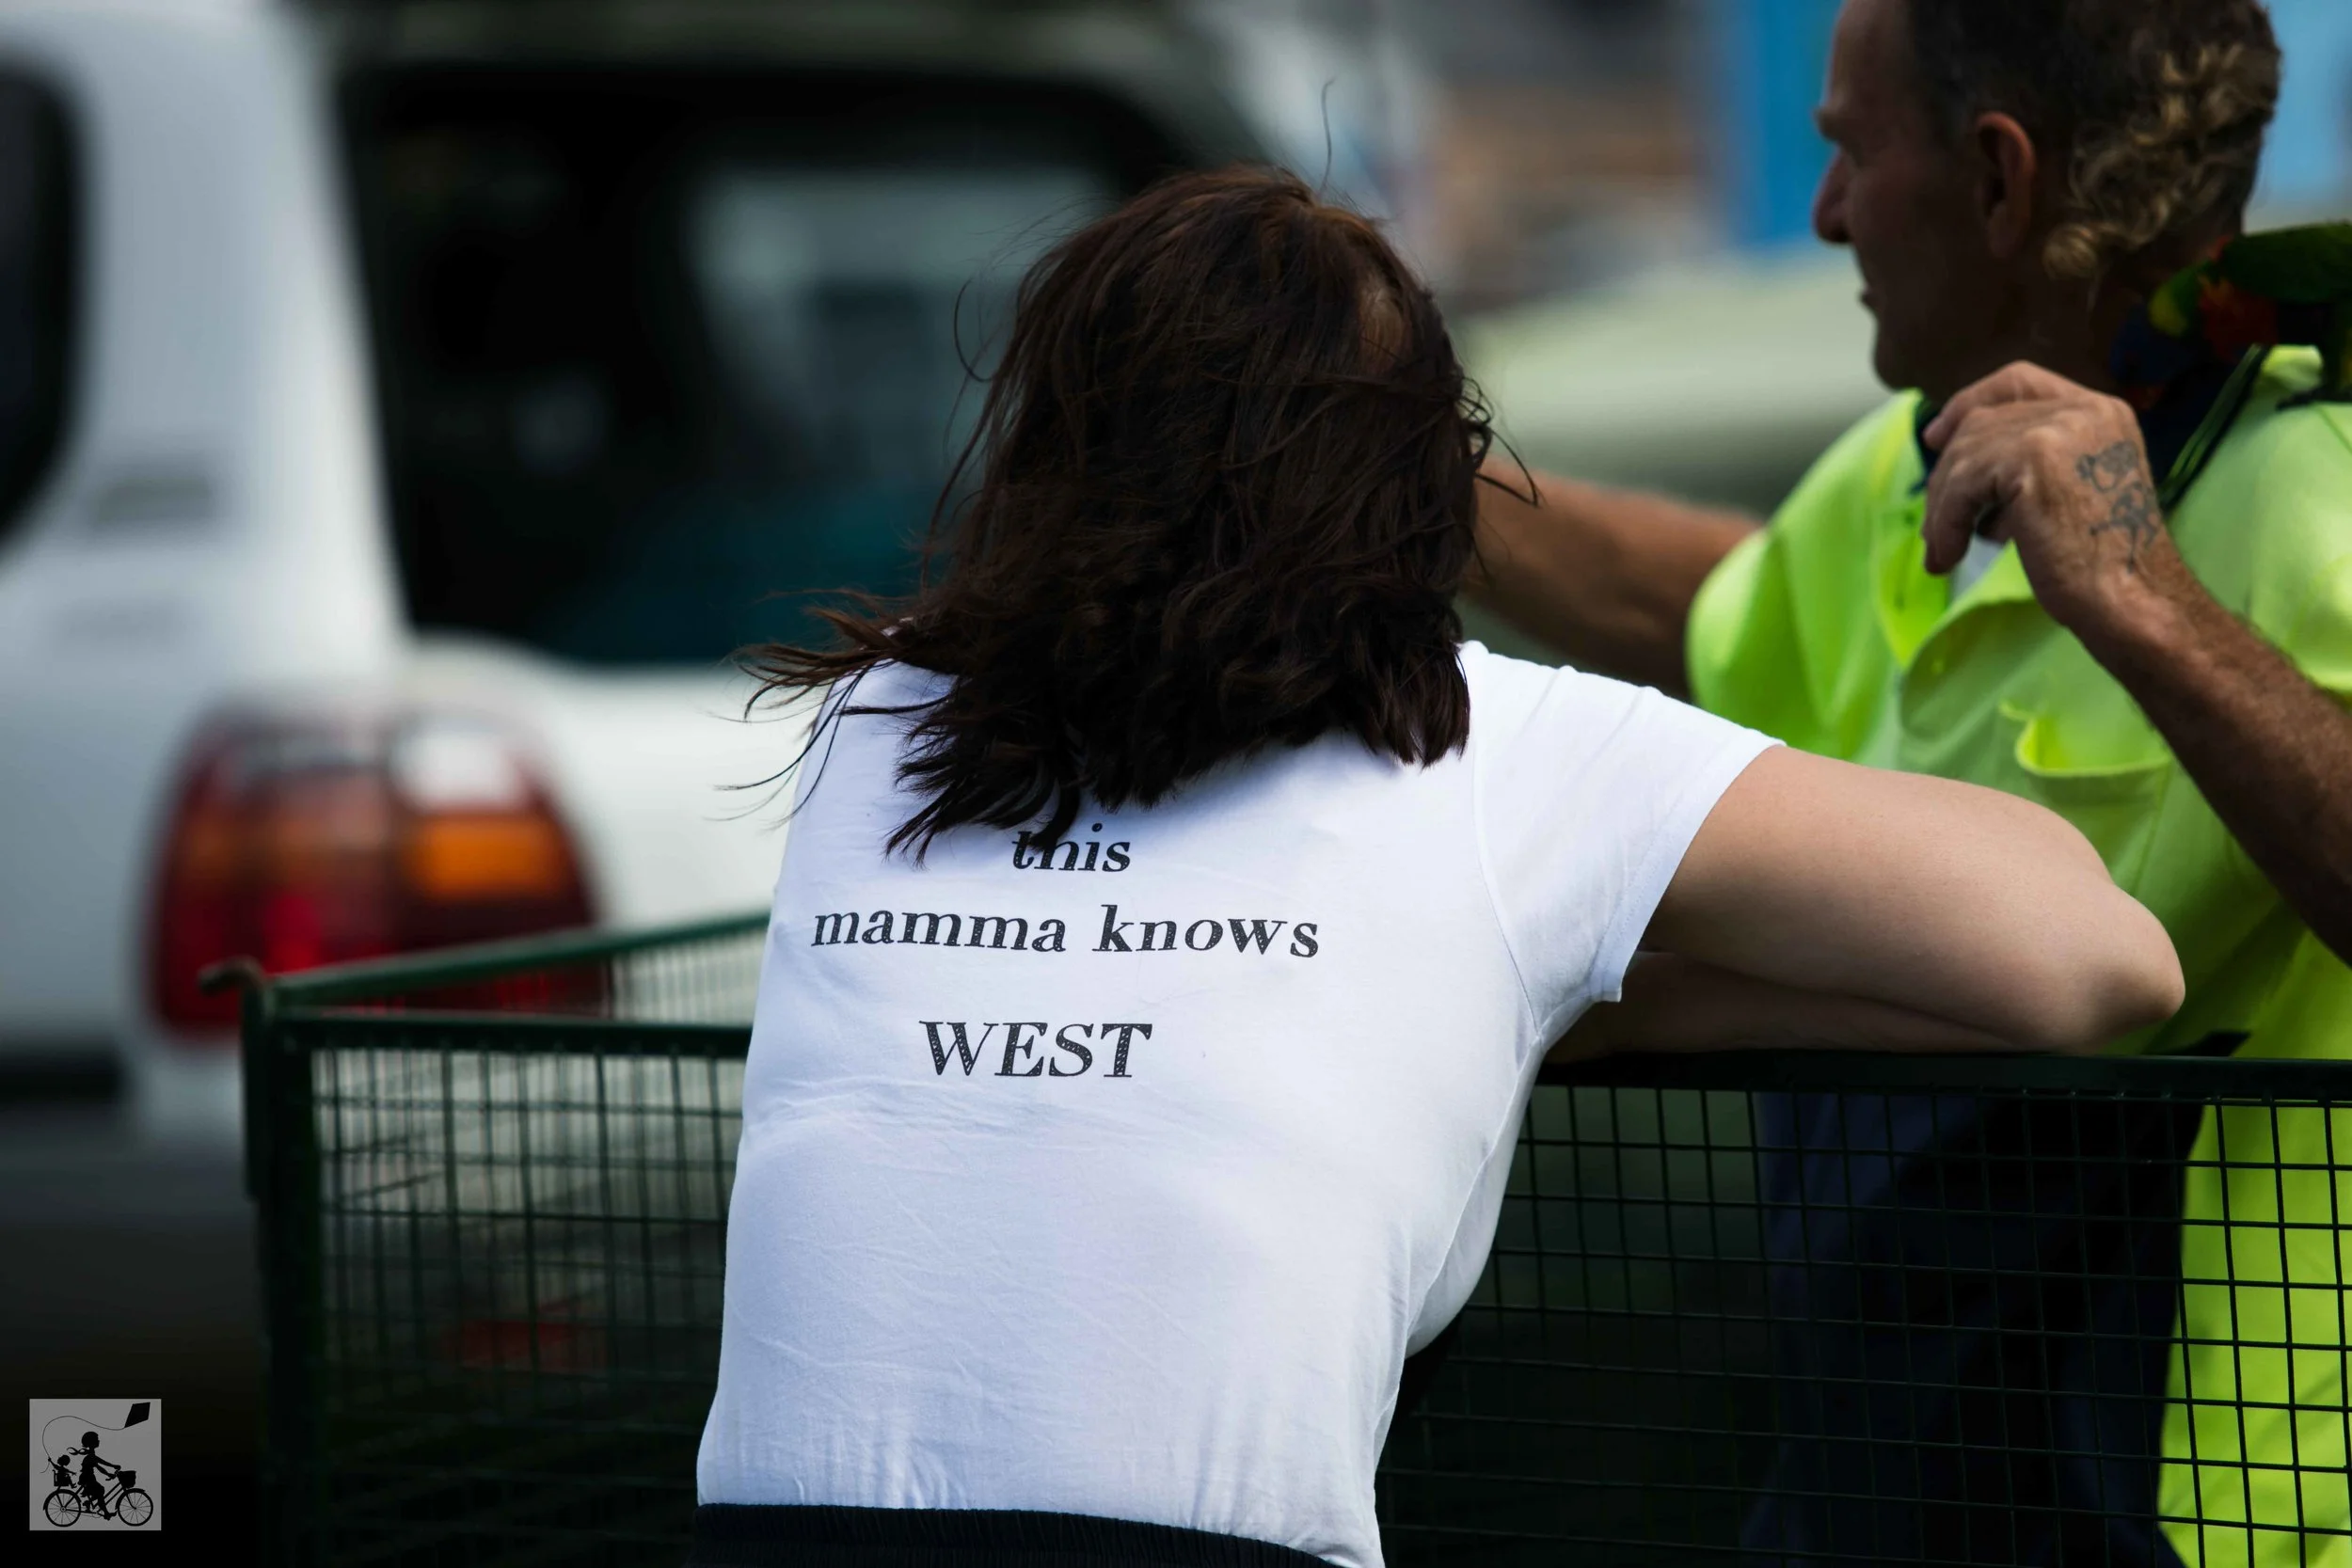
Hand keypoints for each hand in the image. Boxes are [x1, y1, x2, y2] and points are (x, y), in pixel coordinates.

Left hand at [1920, 362, 2185, 633]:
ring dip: (1944, 508)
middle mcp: (2085, 410)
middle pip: (1982, 422)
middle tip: (1935, 526)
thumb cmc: (2097, 562)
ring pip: (1966, 455)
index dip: (1970, 402)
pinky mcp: (2034, 459)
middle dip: (1948, 474)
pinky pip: (1962, 485)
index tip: (1936, 436)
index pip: (2018, 381)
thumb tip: (1954, 455)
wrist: (2128, 598)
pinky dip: (1946, 523)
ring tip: (1944, 550)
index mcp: (2100, 411)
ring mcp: (2061, 429)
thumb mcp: (2066, 491)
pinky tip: (1948, 557)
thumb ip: (2027, 461)